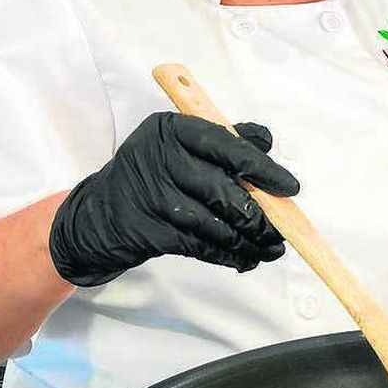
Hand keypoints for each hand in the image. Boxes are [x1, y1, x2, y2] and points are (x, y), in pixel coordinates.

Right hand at [49, 112, 298, 286]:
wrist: (97, 215)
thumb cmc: (151, 175)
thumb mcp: (180, 146)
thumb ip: (225, 139)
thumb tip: (266, 142)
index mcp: (172, 129)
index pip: (227, 145)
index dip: (263, 168)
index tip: (290, 187)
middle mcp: (159, 158)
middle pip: (224, 189)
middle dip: (260, 215)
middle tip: (281, 230)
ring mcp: (151, 196)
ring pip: (215, 223)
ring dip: (248, 241)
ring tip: (268, 248)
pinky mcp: (148, 231)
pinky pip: (200, 245)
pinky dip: (228, 255)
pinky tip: (244, 258)